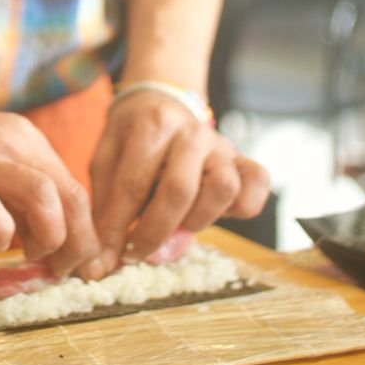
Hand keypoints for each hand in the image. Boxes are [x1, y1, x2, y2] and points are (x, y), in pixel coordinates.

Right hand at [0, 82, 102, 272]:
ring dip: (49, 238)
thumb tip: (39, 238)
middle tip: (58, 271)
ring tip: (29, 257)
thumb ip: (14, 194)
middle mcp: (13, 144)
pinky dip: (0, 234)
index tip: (68, 262)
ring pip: (45, 196)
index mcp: (25, 141)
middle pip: (72, 196)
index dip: (81, 233)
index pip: (75, 190)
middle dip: (76, 244)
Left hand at [83, 88, 269, 277]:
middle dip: (154, 232)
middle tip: (138, 251)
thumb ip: (108, 206)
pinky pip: (257, 184)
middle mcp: (191, 132)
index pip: (133, 185)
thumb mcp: (106, 160)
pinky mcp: (242, 158)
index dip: (118, 228)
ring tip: (178, 225)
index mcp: (152, 125)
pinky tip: (216, 214)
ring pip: (223, 188)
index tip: (107, 257)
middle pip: (179, 191)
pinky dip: (243, 206)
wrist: (160, 102)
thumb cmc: (130, 140)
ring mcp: (221, 144)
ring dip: (198, 219)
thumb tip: (107, 262)